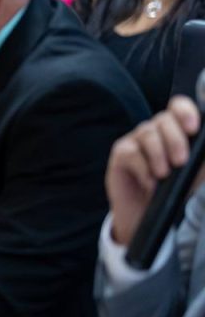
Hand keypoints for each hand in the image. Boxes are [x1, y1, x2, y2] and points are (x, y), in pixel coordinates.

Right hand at [107, 96, 203, 244]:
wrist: (148, 210)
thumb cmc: (174, 187)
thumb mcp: (198, 170)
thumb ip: (203, 155)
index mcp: (175, 129)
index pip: (178, 106)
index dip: (185, 111)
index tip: (193, 128)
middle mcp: (155, 130)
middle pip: (163, 119)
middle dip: (175, 140)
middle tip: (180, 162)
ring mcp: (136, 139)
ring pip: (147, 133)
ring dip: (158, 155)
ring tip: (163, 175)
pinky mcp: (120, 153)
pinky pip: (132, 152)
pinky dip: (143, 169)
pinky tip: (149, 182)